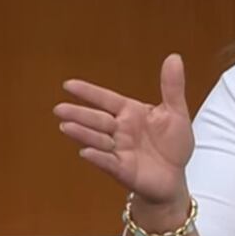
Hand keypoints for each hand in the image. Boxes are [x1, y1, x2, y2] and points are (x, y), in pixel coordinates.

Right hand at [54, 53, 193, 205]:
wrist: (175, 178)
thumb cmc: (172, 144)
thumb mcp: (176, 113)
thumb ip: (172, 87)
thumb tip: (174, 57)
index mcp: (131, 113)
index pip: (107, 100)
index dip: (89, 93)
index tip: (68, 84)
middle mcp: (121, 130)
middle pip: (97, 120)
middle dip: (79, 114)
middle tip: (59, 108)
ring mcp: (119, 150)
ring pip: (98, 140)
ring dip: (83, 133)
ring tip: (67, 127)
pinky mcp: (123, 170)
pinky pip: (108, 162)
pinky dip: (98, 157)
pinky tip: (86, 152)